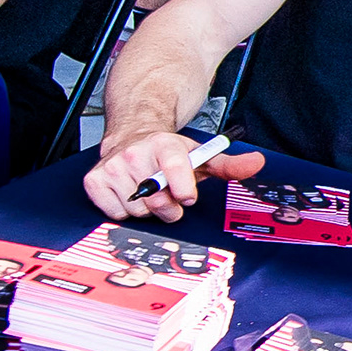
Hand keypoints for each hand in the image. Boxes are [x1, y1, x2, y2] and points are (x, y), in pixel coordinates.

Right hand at [86, 127, 260, 221]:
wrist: (132, 137)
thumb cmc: (167, 154)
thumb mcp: (200, 157)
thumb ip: (229, 164)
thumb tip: (257, 163)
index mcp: (164, 144)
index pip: (174, 168)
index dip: (183, 188)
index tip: (187, 196)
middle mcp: (135, 152)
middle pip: (156, 200)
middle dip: (167, 206)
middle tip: (169, 197)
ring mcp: (112, 166)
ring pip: (136, 210)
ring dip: (146, 209)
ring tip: (148, 192)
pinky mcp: (94, 180)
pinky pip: (114, 213)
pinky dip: (124, 210)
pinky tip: (128, 194)